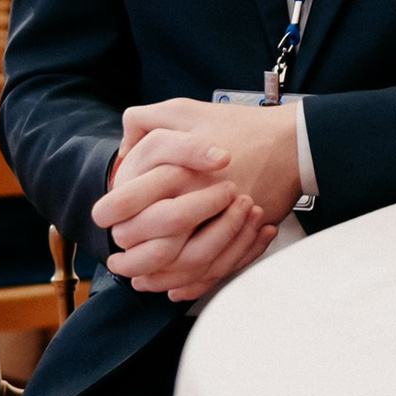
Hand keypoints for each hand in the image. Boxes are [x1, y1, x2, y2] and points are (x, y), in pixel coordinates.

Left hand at [94, 97, 300, 299]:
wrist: (292, 142)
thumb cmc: (239, 125)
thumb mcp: (184, 109)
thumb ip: (146, 121)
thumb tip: (124, 145)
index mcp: (178, 172)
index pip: (129, 201)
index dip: (112, 212)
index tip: (102, 218)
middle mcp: (200, 202)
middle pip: (154, 243)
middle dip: (130, 255)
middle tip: (116, 258)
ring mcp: (224, 224)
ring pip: (182, 266)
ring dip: (156, 276)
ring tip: (138, 277)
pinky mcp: (242, 239)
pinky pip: (212, 271)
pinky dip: (189, 283)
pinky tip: (172, 285)